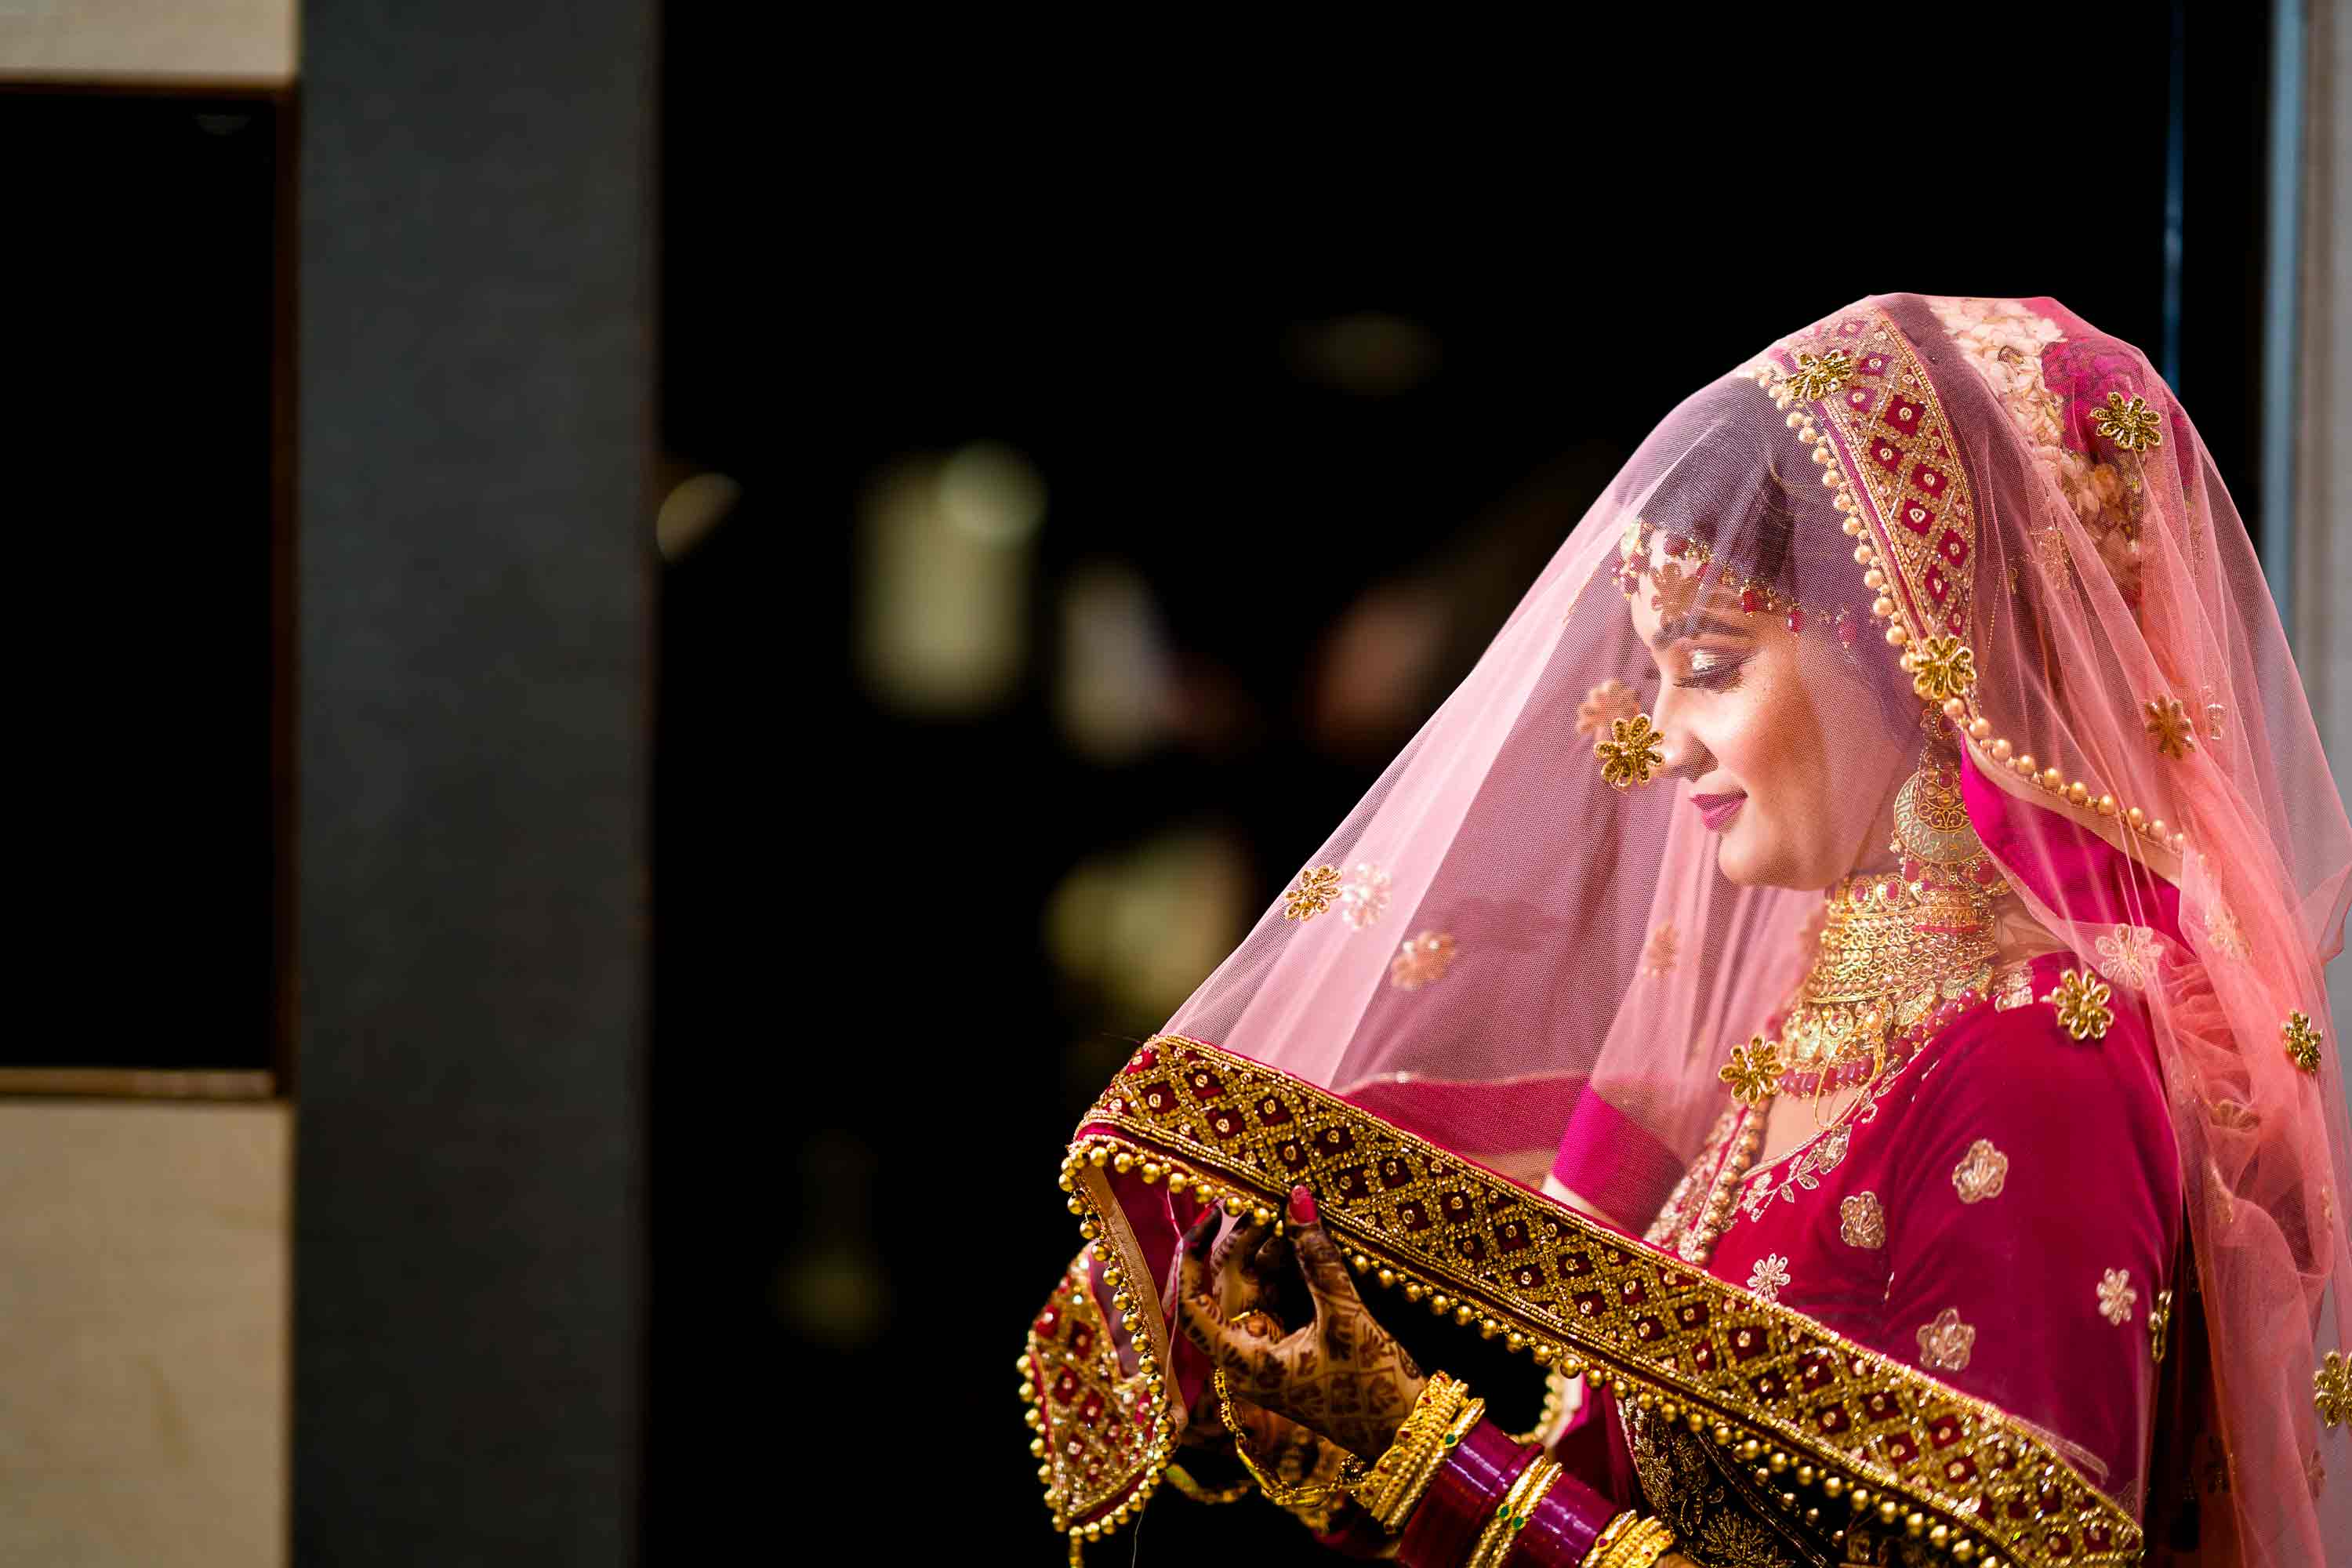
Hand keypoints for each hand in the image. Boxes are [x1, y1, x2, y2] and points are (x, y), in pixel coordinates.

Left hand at [1177, 1185, 1427, 1458]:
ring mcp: (1268, 1352)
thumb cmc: (1371, 1390)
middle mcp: (1246, 1358)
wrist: (1406, 1433)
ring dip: (1270, 1251)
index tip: (1212, 1215)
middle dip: (1246, 1244)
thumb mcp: (1346, 1319)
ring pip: (1255, 1289)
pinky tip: (1302, 1238)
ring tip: (1289, 1212)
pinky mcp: (1291, 1345)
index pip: (1193, 1305)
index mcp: (1242, 1363)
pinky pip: (1279, 1297)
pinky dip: (1288, 1268)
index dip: (1194, 1256)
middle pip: (1227, 1289)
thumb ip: (1319, 1258)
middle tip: (1268, 1203)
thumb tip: (1298, 1200)